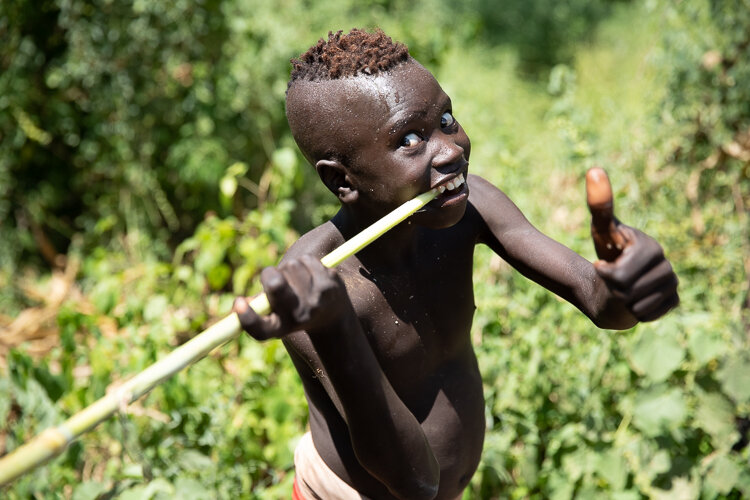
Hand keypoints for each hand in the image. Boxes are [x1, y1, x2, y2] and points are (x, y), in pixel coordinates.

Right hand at [232, 255, 350, 339]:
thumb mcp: (274, 315)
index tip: (238, 303)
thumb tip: (239, 303)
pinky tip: (310, 274)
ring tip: (296, 280)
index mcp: (280, 328)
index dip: (247, 316)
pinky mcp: (329, 284)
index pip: (260, 329)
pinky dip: (304, 262)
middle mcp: (298, 316)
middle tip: (272, 278)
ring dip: (289, 268)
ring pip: (290, 266)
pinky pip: (306, 260)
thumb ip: (256, 307)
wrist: (334, 315)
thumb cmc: (293, 312)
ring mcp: (316, 300)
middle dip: (269, 275)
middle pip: (275, 285)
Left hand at [586, 167, 678, 321]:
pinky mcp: (672, 302)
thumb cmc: (607, 249)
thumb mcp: (601, 228)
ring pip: (635, 306)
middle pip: (626, 292)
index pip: (620, 275)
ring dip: (621, 300)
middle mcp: (667, 266)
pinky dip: (633, 311)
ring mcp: (672, 285)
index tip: (600, 265)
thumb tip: (594, 170)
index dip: (603, 273)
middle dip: (611, 288)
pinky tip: (631, 299)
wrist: (615, 275)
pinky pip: (646, 315)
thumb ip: (599, 203)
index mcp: (652, 247)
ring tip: (621, 288)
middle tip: (611, 279)